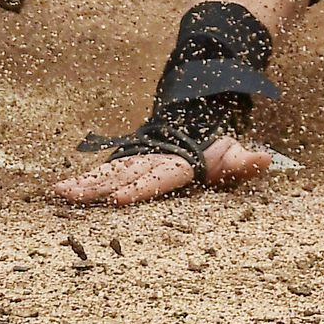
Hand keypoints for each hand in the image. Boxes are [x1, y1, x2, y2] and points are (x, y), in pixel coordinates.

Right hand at [50, 136, 273, 205]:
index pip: (155, 179)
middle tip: (71, 197)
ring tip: (58, 192)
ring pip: (107, 173)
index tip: (116, 201)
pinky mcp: (126, 164)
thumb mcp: (232, 156)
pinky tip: (59, 190)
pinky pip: (103, 172)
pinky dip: (82, 180)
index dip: (136, 190)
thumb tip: (265, 160)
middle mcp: (151, 160)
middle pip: (121, 175)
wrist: (195, 123)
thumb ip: (244, 162)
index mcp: (176, 163)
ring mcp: (136, 161)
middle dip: (96, 187)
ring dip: (83, 184)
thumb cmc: (215, 151)